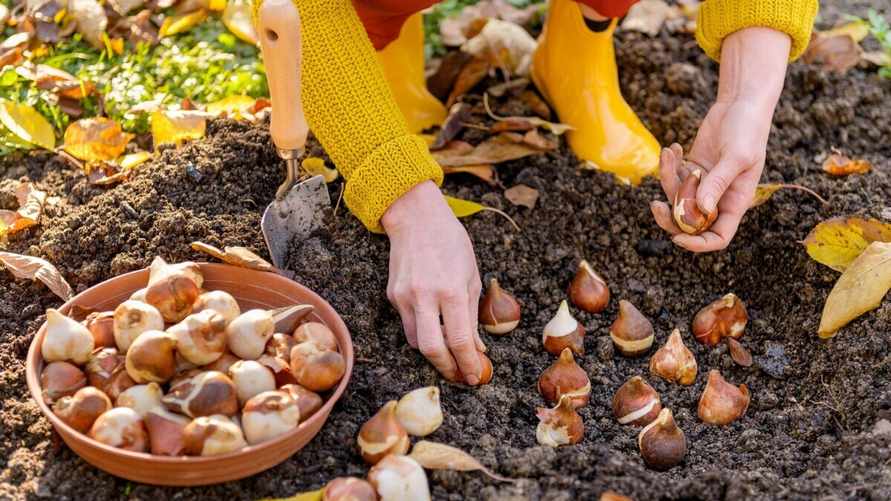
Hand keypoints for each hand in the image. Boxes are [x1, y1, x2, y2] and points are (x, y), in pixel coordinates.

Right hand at [382, 181, 486, 383]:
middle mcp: (425, 296)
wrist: (415, 217)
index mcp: (451, 290)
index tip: (475, 376)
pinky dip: (422, 332)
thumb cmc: (451, 242)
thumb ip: (472, 315)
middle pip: (432, 349)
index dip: (468, 363)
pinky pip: (408, 324)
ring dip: (434, 353)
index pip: (460, 339)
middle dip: (447, 368)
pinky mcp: (392, 295)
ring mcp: (405, 297)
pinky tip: (434, 327)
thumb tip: (476, 348)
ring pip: (416, 341)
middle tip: (459, 375)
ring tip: (449, 355)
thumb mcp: (472, 275)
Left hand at [650, 27, 791, 251]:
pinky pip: (673, 177)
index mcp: (735, 203)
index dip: (698, 244)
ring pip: (676, 197)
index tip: (677, 238)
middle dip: (670, 217)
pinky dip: (668, 165)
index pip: (718, 237)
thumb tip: (701, 208)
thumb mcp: (736, 156)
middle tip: (655, 205)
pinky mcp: (691, 169)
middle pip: (690, 223)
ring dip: (667, 178)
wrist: (740, 105)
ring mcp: (703, 184)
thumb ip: (718, 182)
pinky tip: (673, 148)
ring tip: (669, 153)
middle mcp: (718, 198)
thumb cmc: (747, 130)